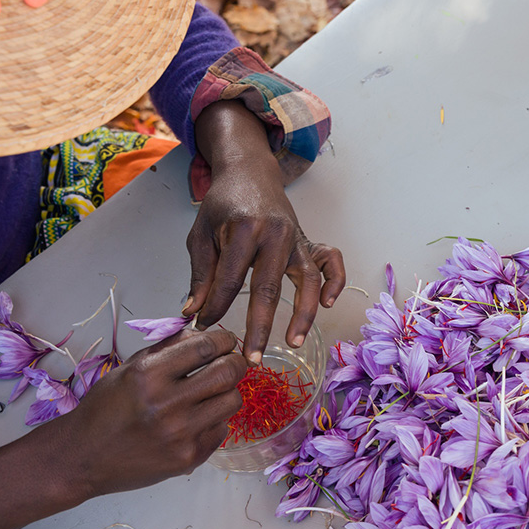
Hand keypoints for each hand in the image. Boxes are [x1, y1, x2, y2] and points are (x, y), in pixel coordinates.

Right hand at [0, 329, 245, 528]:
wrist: (82, 458)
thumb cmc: (106, 408)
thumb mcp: (130, 368)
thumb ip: (169, 348)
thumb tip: (206, 333)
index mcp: (149, 375)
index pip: (206, 347)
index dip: (224, 340)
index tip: (226, 341)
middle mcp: (167, 404)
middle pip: (228, 373)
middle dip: (234, 363)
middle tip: (229, 364)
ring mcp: (180, 434)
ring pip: (232, 401)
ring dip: (227, 393)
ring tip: (211, 394)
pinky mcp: (189, 458)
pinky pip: (221, 429)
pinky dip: (214, 420)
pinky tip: (196, 420)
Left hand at [187, 101, 345, 363]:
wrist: (250, 171)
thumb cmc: (223, 204)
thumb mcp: (201, 234)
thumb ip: (201, 274)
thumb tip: (194, 313)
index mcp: (243, 228)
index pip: (229, 279)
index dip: (215, 306)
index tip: (204, 327)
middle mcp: (276, 234)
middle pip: (268, 287)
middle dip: (259, 326)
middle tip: (251, 357)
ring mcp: (297, 237)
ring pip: (307, 280)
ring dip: (302, 314)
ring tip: (293, 341)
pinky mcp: (310, 241)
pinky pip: (332, 262)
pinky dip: (335, 281)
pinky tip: (328, 303)